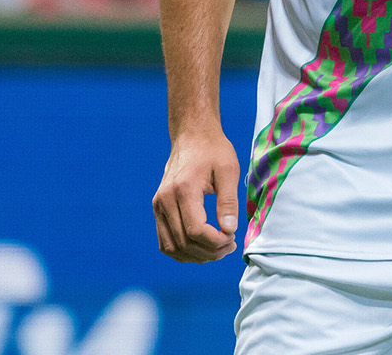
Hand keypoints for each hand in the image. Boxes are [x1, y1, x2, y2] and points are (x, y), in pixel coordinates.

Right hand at [152, 126, 239, 262]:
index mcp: (183, 189)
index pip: (195, 230)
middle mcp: (165, 199)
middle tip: (230, 245)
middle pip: (184, 242)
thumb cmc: (213, 151)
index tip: (233, 238)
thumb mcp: (228, 171)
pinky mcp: (158, 209)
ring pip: (172, 247)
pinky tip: (202, 247)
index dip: (216, 242)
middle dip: (210, 251)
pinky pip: (165, 242)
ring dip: (196, 256)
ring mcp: (158, 205)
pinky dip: (183, 252)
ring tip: (218, 248)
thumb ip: (228, 202)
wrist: (191, 136)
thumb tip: (229, 231)